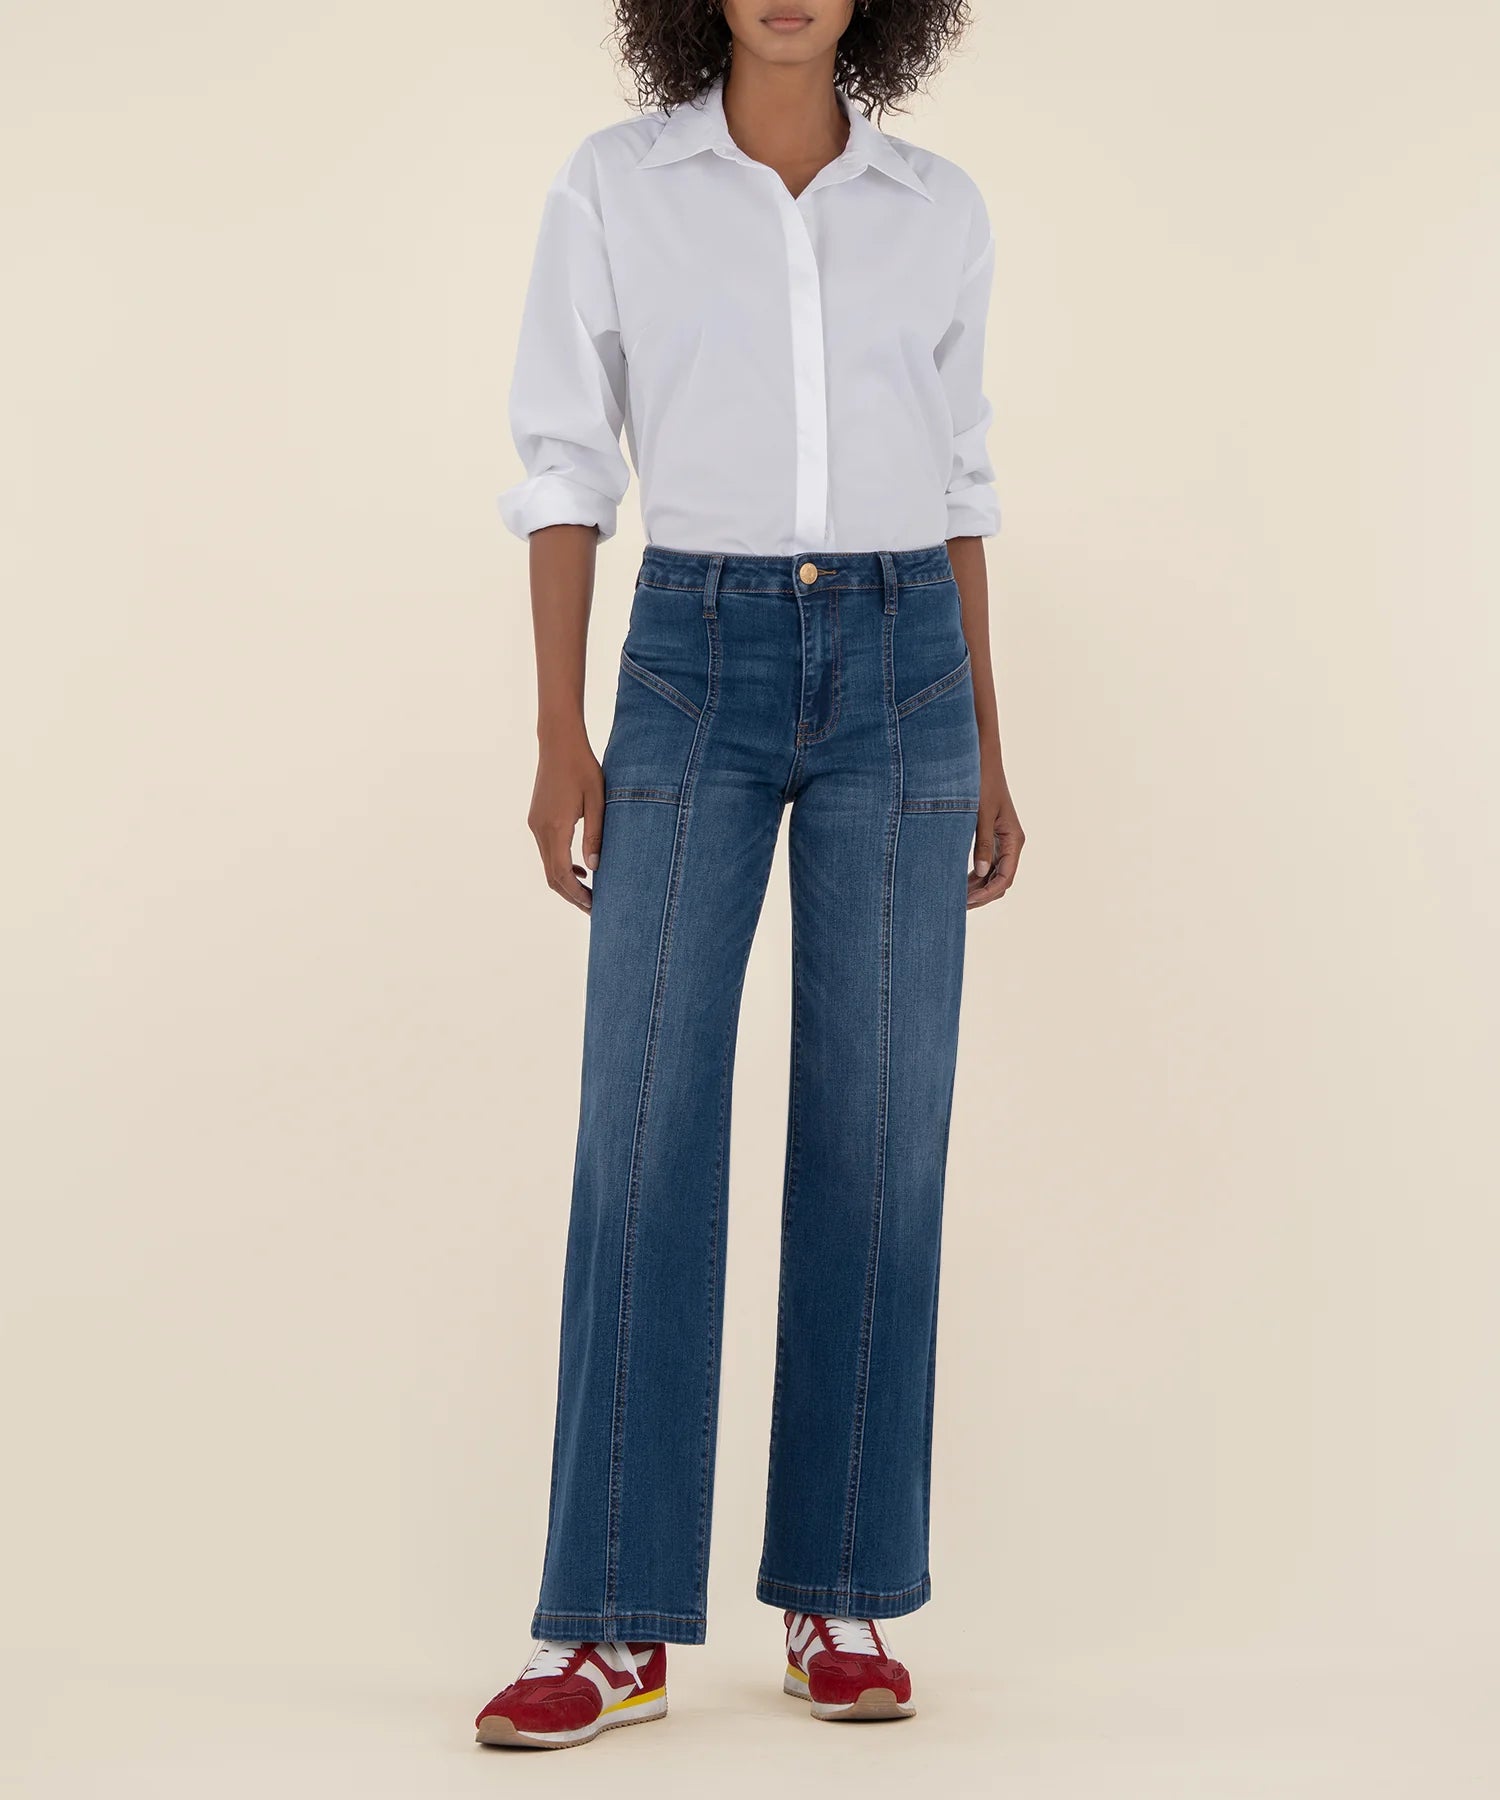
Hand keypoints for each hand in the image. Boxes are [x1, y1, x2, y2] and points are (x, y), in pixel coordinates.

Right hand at [528, 729, 603, 913]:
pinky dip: (561, 865)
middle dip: (571, 895)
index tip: (594, 906)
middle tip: (593, 909)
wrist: (558, 743)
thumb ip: (595, 834)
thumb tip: (594, 867)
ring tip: (589, 893)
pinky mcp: (536, 819)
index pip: (562, 873)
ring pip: (548, 865)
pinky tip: (580, 868)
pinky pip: (547, 851)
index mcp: (555, 827)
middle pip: (551, 875)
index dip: (577, 894)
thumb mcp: (597, 800)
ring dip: (566, 882)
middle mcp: (539, 829)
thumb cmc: (582, 767)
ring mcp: (535, 824)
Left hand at [968, 753, 1023, 910]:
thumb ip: (982, 844)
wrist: (981, 758)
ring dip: (978, 887)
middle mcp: (1011, 842)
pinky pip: (987, 863)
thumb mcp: (979, 814)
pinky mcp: (992, 835)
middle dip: (982, 895)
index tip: (966, 902)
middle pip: (1001, 880)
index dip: (987, 894)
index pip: (1005, 878)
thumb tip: (980, 874)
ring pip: (994, 874)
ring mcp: (1003, 840)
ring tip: (955, 897)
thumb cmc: (982, 782)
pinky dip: (975, 876)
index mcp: (1013, 839)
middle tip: (957, 906)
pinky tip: (959, 881)